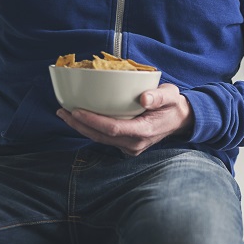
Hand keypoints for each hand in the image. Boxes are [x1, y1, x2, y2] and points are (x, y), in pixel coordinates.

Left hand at [56, 83, 193, 155]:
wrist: (180, 120)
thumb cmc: (173, 105)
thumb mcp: (171, 95)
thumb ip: (159, 96)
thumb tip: (145, 98)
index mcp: (144, 131)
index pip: (113, 129)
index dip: (93, 121)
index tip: (76, 110)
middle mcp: (135, 143)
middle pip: (101, 136)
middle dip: (79, 125)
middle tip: (62, 111)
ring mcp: (131, 147)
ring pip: (100, 139)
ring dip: (81, 128)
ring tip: (65, 114)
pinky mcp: (127, 145)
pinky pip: (105, 139)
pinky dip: (91, 129)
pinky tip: (80, 119)